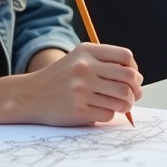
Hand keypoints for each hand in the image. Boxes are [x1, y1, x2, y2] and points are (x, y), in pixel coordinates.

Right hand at [14, 42, 142, 125]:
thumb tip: (137, 80)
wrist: (30, 96)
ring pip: (122, 99)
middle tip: (134, 96)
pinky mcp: (78, 110)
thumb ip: (104, 63)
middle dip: (136, 90)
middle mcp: (84, 68)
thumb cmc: (59, 79)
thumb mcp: (78, 60)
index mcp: (86, 52)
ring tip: (120, 105)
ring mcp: (81, 90)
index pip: (126, 57)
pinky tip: (99, 110)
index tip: (132, 78)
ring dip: (126, 105)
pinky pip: (108, 114)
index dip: (134, 69)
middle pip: (129, 78)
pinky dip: (109, 114)